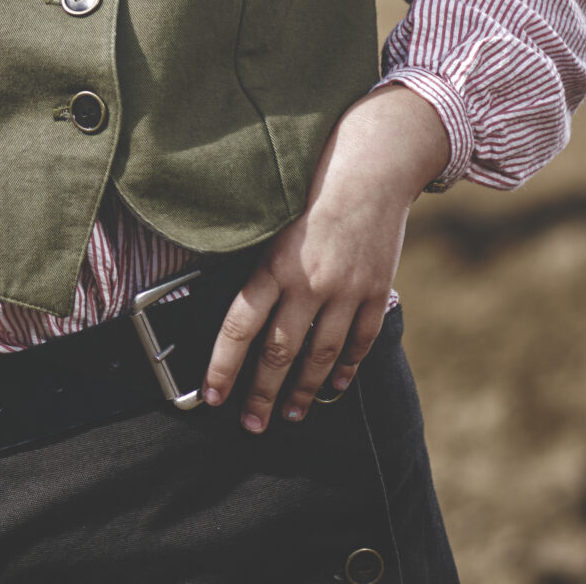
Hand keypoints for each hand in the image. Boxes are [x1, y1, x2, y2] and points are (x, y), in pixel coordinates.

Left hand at [204, 85, 450, 431]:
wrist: (373, 161)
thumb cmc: (311, 178)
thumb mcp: (271, 215)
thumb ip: (257, 258)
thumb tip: (232, 298)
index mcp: (275, 263)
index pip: (240, 326)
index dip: (223, 366)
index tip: (211, 395)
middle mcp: (310, 282)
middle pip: (280, 352)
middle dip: (263, 393)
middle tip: (251, 424)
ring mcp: (347, 291)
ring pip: (321, 355)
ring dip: (304, 391)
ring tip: (291, 414)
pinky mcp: (375, 290)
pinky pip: (359, 340)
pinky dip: (345, 367)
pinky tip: (333, 385)